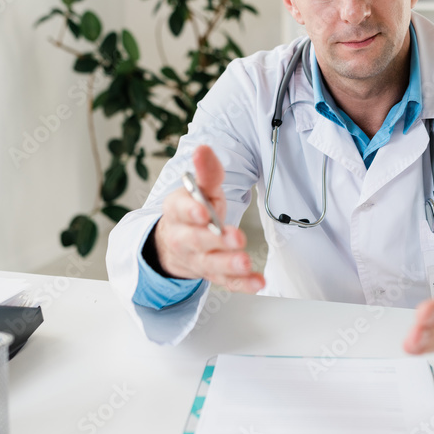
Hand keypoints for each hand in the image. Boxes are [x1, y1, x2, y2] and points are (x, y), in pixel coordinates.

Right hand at [154, 145, 264, 292]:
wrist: (177, 245)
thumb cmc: (194, 211)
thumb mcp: (200, 189)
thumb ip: (206, 171)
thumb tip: (203, 149)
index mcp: (177, 211)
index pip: (179, 210)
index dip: (190, 211)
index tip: (203, 211)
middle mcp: (183, 238)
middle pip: (196, 241)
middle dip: (215, 240)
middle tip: (234, 237)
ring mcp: (198, 259)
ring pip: (211, 264)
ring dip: (228, 264)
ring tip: (245, 262)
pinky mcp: (213, 275)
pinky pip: (227, 282)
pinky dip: (242, 284)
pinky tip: (257, 282)